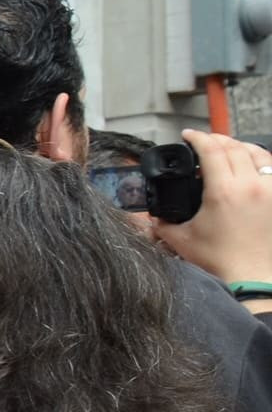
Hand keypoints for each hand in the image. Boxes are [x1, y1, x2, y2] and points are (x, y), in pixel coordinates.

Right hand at [157, 131, 271, 289]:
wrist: (252, 276)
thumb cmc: (221, 260)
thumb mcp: (183, 240)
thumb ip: (163, 225)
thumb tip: (151, 218)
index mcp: (223, 191)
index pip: (211, 150)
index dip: (197, 138)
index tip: (188, 135)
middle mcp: (250, 185)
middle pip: (235, 147)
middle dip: (218, 139)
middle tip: (206, 141)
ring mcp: (269, 189)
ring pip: (258, 153)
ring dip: (241, 146)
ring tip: (230, 147)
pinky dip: (261, 160)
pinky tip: (253, 164)